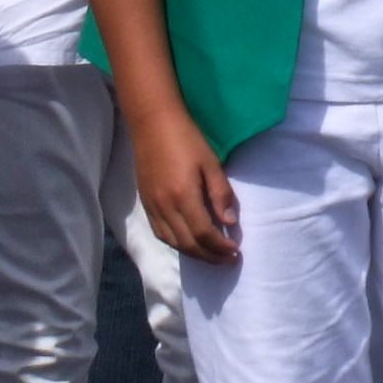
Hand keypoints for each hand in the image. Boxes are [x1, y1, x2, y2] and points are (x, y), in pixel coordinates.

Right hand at [129, 102, 238, 263]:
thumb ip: (220, 194)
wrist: (152, 123)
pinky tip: (189, 243)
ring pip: (173, 242)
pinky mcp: (146, 203)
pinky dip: (177, 244)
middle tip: (228, 260)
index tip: (236, 251)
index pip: (204, 234)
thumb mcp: (211, 162)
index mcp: (183, 196)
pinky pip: (161, 234)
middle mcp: (165, 207)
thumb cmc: (186, 138)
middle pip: (188, 244)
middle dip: (210, 257)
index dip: (221, 248)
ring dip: (194, 254)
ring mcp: (152, 207)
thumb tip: (230, 223)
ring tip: (212, 255)